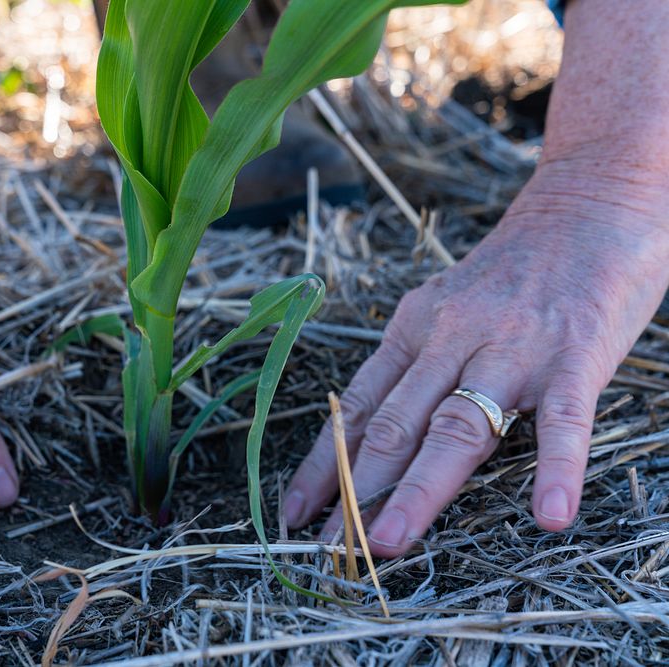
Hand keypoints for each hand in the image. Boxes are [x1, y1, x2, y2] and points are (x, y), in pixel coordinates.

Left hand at [284, 162, 668, 556]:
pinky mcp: (575, 353)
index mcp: (414, 327)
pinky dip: (555, 466)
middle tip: (327, 548)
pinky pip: (563, 418)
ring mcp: (512, 346)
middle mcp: (451, 336)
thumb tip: (376, 431)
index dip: (322, 463)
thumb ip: (419, 365)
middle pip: (393, 424)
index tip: (293, 511)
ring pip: (457, 425)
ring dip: (419, 490)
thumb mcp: (448, 308)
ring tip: (387, 543)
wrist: (591, 201)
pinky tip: (547, 513)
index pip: (356, 406)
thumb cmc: (516, 267)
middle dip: (354, 491)